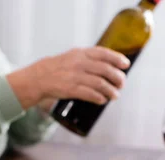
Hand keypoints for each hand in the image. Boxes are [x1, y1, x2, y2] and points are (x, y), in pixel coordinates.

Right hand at [7, 46, 129, 108]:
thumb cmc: (59, 69)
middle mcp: (78, 63)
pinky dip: (99, 98)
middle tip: (122, 84)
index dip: (117, 58)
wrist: (39, 78)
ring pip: (100, 83)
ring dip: (111, 90)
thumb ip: (88, 59)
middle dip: (117, 77)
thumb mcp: (72, 57)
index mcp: (80, 53)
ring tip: (115, 95)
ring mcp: (74, 76)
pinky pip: (89, 94)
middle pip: (105, 69)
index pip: (103, 53)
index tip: (126, 65)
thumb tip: (109, 67)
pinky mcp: (70, 89)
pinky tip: (103, 100)